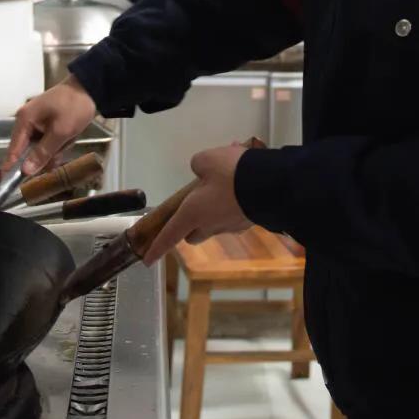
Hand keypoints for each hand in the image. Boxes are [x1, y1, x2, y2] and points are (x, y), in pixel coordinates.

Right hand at [4, 75, 98, 175]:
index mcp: (25, 120)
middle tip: (63, 145)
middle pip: (29, 151)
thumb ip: (42, 152)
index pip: (13, 149)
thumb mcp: (61, 132)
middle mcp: (26, 121)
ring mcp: (36, 122)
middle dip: (47, 154)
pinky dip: (59, 143)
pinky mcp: (46, 124)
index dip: (10, 167)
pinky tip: (69, 136)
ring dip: (57, 148)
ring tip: (70, 135)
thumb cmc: (74, 106)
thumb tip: (26, 171)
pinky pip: (48, 142)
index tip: (4, 184)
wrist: (89, 88)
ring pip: (41, 148)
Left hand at [142, 144, 253, 265]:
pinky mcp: (249, 222)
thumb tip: (201, 171)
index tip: (147, 258)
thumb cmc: (231, 174)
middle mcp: (210, 225)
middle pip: (192, 234)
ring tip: (225, 181)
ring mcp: (231, 227)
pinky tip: (242, 185)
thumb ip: (198, 166)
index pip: (169, 235)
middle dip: (189, 225)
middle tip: (194, 202)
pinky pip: (234, 215)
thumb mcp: (206, 160)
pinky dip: (233, 204)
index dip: (157, 247)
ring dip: (214, 210)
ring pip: (215, 224)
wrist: (271, 184)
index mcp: (192, 213)